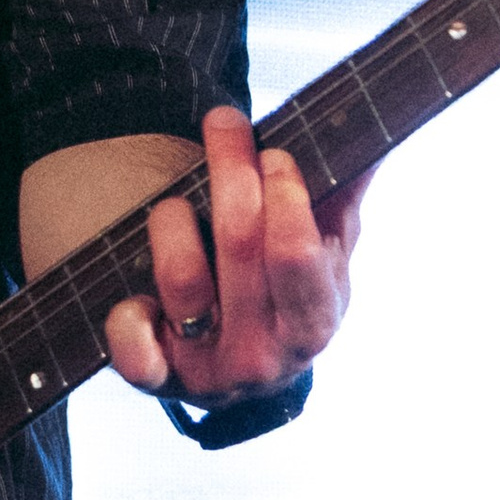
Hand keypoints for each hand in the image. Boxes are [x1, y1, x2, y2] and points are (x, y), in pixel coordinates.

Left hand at [102, 104, 364, 406]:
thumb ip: (343, 199)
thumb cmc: (287, 296)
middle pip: (239, 246)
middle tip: (224, 122)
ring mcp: (208, 370)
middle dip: (231, 171)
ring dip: (174, 219)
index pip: (298, 254)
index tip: (274, 152)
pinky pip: (132, 351)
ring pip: (183, 277)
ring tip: (177, 201)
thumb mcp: (324, 256)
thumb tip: (371, 140)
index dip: (284, 197)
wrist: (248, 370)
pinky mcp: (157, 378)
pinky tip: (136, 296)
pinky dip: (128, 321)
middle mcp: (264, 354)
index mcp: (313, 323)